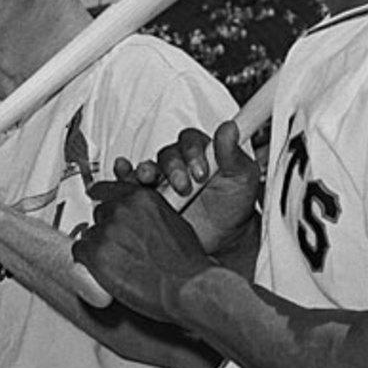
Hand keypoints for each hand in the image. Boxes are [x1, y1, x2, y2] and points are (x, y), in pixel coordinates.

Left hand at [73, 182, 212, 322]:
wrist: (186, 287)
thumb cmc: (186, 263)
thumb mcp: (175, 224)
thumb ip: (151, 216)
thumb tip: (141, 222)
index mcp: (142, 198)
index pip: (108, 189)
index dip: (101, 197)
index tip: (95, 198)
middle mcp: (122, 209)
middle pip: (99, 214)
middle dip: (106, 230)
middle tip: (119, 249)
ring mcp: (107, 230)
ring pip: (89, 234)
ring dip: (97, 248)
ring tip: (117, 264)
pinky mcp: (96, 253)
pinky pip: (78, 252)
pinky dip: (86, 262)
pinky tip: (101, 270)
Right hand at [113, 121, 258, 252]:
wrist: (225, 239)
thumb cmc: (234, 206)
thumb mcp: (242, 178)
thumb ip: (233, 154)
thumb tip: (230, 128)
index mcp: (202, 153)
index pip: (189, 140)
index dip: (192, 152)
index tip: (201, 170)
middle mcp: (180, 164)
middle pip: (166, 154)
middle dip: (173, 168)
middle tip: (184, 186)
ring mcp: (163, 181)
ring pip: (148, 168)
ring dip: (146, 171)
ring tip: (149, 179)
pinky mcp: (150, 198)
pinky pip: (132, 183)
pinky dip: (125, 176)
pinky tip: (125, 174)